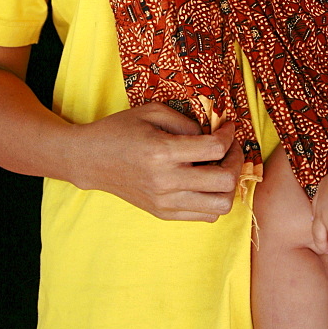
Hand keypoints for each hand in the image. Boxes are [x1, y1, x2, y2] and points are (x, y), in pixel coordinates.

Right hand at [67, 102, 243, 221]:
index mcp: (162, 152)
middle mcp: (166, 182)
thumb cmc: (121, 130)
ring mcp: (165, 202)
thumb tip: (212, 135)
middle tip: (230, 147)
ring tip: (220, 166)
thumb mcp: (152, 112)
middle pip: (224, 183)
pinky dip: (213, 199)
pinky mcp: (163, 213)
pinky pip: (204, 216)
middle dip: (236, 161)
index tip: (230, 126)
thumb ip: (186, 121)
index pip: (214, 149)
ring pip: (219, 206)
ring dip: (228, 184)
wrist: (91, 160)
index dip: (230, 135)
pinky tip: (206, 180)